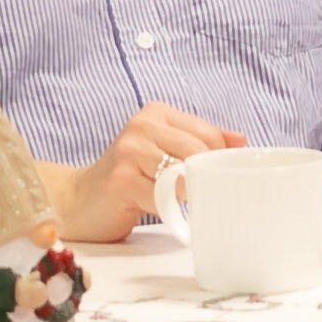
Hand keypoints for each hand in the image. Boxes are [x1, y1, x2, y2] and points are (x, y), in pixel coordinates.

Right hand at [48, 101, 242, 243]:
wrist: (80, 200)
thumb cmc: (129, 178)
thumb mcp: (166, 151)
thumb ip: (201, 142)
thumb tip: (242, 141)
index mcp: (156, 113)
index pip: (208, 134)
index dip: (215, 161)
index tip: (207, 177)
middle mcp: (141, 126)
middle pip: (199, 152)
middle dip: (201, 178)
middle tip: (191, 193)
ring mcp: (129, 151)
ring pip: (183, 175)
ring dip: (183, 194)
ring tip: (170, 198)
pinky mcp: (121, 180)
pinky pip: (163, 197)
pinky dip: (167, 208)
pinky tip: (154, 206)